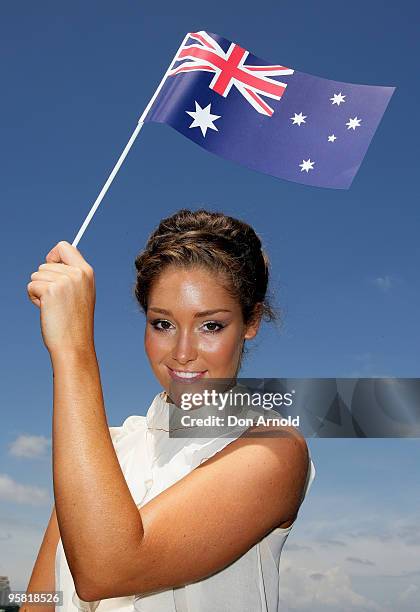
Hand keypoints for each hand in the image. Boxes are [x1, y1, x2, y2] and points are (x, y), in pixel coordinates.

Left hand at [27, 241, 95, 355]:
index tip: (52, 269)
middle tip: (57, 300)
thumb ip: (70, 275)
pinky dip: (34, 298)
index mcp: (87, 272)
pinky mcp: (51, 290)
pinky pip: (31, 286)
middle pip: (46, 263)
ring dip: (39, 290)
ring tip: (53, 306)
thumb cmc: (74, 322)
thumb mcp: (80, 293)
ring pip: (37, 275)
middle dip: (45, 280)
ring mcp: (65, 281)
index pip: (65, 246)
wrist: (74, 344)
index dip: (54, 255)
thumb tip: (50, 262)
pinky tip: (47, 310)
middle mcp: (77, 273)